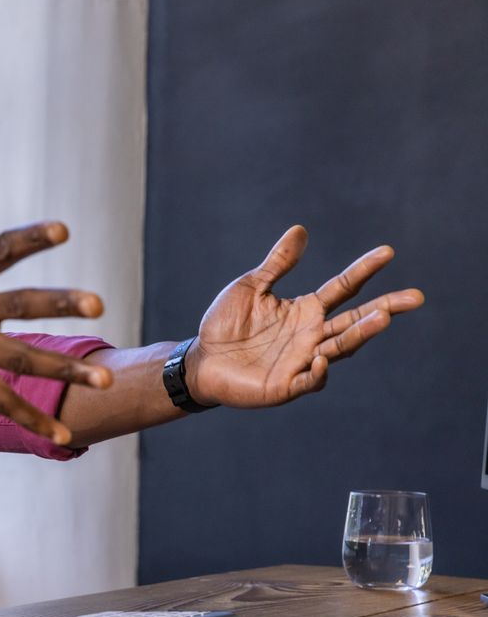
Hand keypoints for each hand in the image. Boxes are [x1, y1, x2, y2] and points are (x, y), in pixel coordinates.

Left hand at [187, 226, 423, 407]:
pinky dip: (319, 371)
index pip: (343, 288)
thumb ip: (278, 263)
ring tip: (382, 318)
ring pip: (340, 347)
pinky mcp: (286, 385)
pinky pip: (309, 380)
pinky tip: (323, 357)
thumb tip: (301, 230)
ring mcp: (302, 361)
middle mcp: (311, 335)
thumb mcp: (251, 287)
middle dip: (385, 308)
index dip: (364, 270)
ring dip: (361, 334)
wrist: (201, 361)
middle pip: (355, 320)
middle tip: (414, 297)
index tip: (388, 251)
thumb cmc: (226, 324)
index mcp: (306, 310)